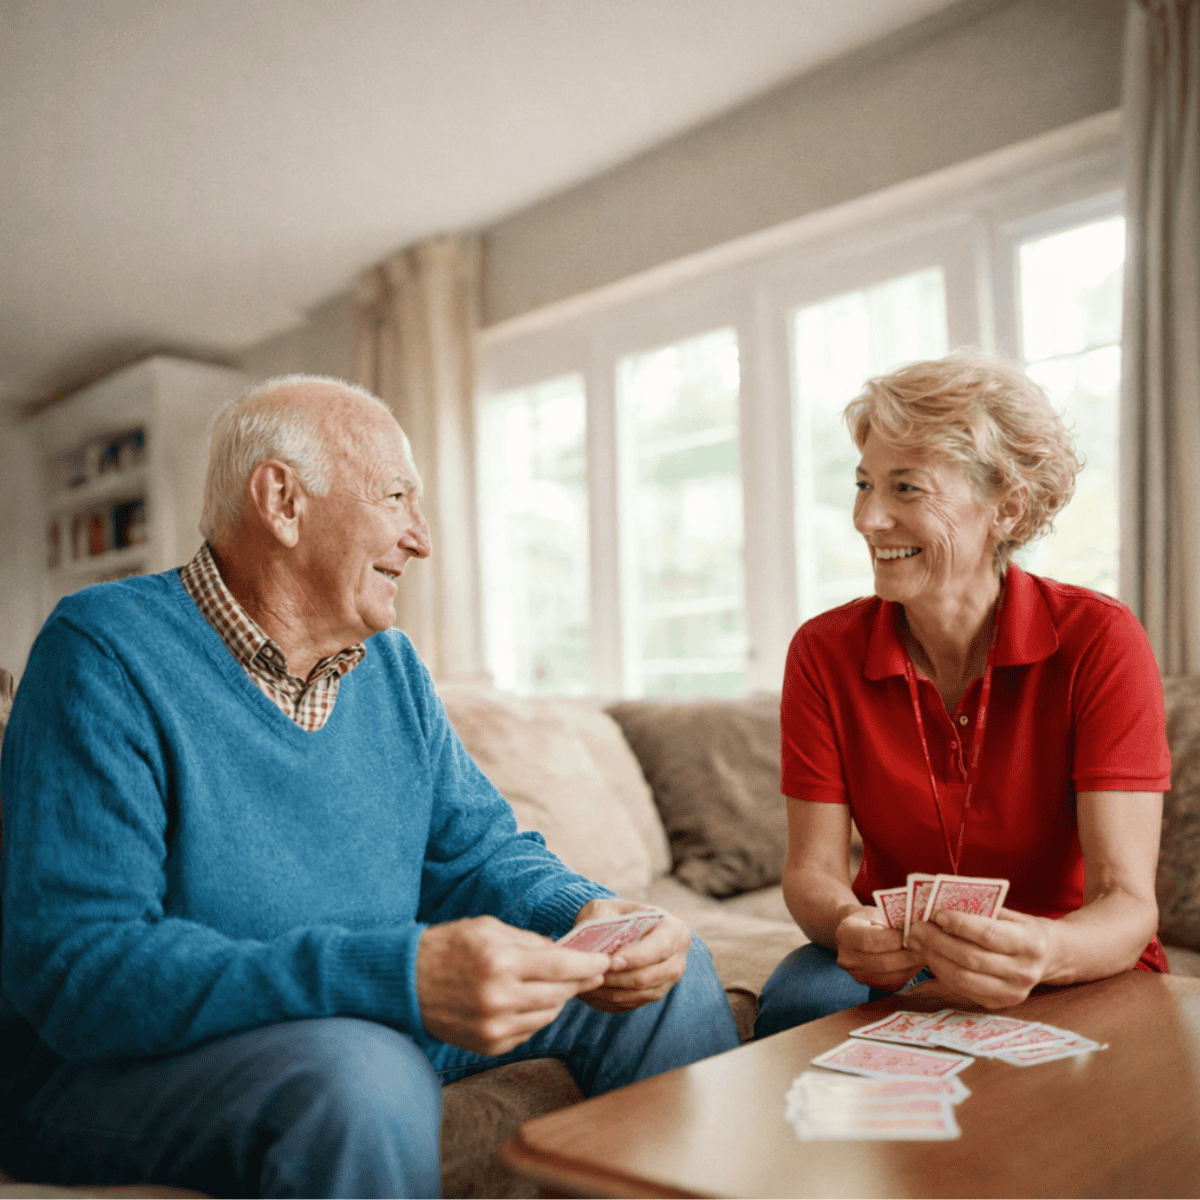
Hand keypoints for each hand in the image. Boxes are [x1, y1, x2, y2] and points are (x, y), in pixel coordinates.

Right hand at [417, 916, 608, 1054]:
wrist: (404, 982)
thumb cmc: (449, 947)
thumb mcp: (488, 929)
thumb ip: (529, 941)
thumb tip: (564, 953)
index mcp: (500, 963)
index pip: (561, 966)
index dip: (588, 965)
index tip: (606, 962)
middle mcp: (498, 999)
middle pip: (559, 994)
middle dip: (579, 982)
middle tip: (591, 972)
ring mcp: (493, 1028)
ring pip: (547, 1016)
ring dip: (557, 1000)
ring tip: (557, 984)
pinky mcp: (488, 1046)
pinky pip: (528, 1031)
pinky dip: (535, 1016)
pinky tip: (527, 1001)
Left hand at [570, 899, 691, 1013]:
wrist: (621, 927)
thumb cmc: (615, 914)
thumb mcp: (610, 908)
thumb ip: (605, 922)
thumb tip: (593, 949)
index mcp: (674, 930)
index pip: (660, 948)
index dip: (636, 958)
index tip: (611, 960)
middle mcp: (678, 957)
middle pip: (650, 976)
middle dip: (619, 977)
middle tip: (594, 973)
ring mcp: (669, 979)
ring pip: (641, 993)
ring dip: (613, 991)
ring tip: (590, 983)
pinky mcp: (655, 993)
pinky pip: (634, 1003)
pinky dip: (613, 999)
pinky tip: (595, 991)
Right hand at [834, 907, 924, 990]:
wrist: (856, 932)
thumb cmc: (871, 918)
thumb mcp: (879, 912)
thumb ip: (895, 922)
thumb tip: (920, 930)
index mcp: (845, 933)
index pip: (871, 940)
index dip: (895, 939)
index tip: (914, 932)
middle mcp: (846, 958)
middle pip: (883, 963)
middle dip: (908, 955)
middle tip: (927, 947)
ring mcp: (857, 975)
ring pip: (892, 976)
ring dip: (912, 966)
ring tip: (925, 954)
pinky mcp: (870, 985)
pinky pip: (895, 983)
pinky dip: (909, 973)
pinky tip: (916, 962)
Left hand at [906, 907, 1053, 1007]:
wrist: (1050, 956)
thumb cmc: (1021, 929)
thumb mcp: (1009, 914)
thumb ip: (979, 912)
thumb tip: (937, 907)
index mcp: (1030, 943)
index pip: (988, 935)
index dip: (959, 924)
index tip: (936, 914)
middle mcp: (1024, 972)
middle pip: (971, 959)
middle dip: (937, 942)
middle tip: (916, 928)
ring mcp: (1013, 992)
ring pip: (963, 978)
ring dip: (934, 959)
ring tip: (918, 943)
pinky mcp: (1000, 1004)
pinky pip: (963, 990)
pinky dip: (942, 973)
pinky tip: (931, 957)